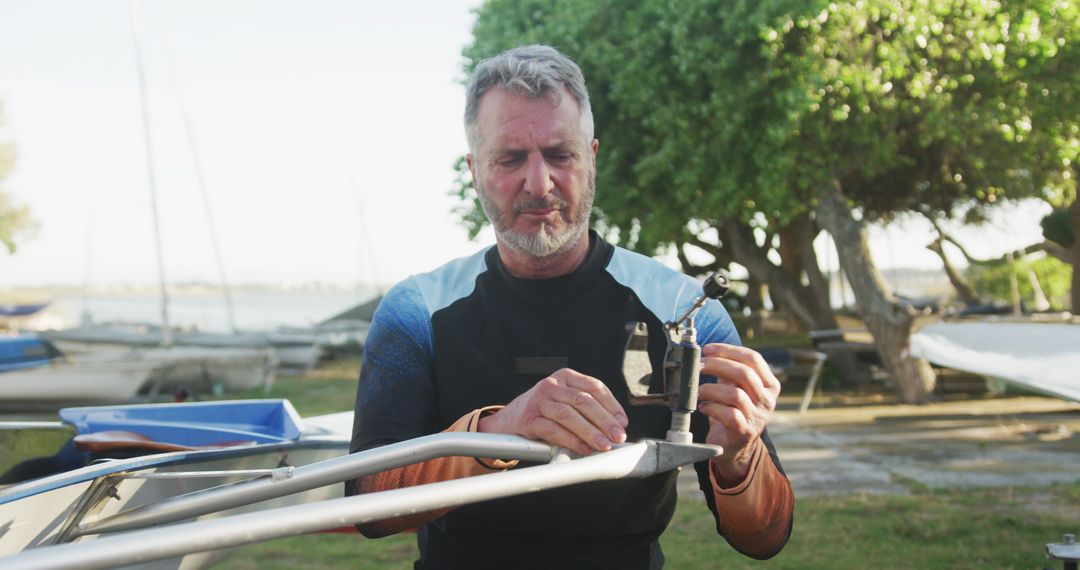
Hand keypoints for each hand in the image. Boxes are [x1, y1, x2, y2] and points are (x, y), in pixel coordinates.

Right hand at [477, 368, 628, 455]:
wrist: (508, 420)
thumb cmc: (543, 411)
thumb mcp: (563, 400)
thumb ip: (585, 408)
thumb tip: (614, 427)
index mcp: (565, 376)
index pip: (594, 386)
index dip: (611, 405)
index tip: (622, 421)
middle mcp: (551, 385)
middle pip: (583, 401)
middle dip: (605, 420)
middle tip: (618, 436)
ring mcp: (539, 400)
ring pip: (569, 415)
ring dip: (590, 432)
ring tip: (604, 445)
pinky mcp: (529, 418)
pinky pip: (553, 430)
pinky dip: (571, 441)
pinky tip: (583, 449)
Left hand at [697, 344, 780, 484]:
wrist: (736, 445)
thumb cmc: (734, 410)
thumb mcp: (737, 386)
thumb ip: (729, 370)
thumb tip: (707, 351)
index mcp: (769, 385)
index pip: (754, 359)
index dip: (729, 350)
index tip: (708, 349)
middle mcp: (767, 400)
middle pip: (745, 374)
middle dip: (717, 365)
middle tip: (699, 365)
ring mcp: (757, 417)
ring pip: (735, 394)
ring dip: (711, 389)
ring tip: (699, 391)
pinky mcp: (744, 432)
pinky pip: (728, 415)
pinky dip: (711, 407)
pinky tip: (703, 406)